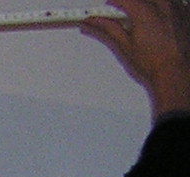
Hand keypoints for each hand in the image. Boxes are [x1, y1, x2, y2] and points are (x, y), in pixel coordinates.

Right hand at [84, 0, 189, 119]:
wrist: (176, 73)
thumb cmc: (153, 63)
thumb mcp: (125, 47)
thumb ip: (108, 29)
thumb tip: (92, 22)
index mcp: (145, 12)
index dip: (113, 2)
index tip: (108, 7)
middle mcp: (162, 6)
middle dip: (130, 3)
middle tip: (124, 14)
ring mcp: (177, 7)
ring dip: (147, 4)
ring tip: (144, 20)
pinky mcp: (186, 12)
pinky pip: (175, 2)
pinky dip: (164, 6)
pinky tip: (161, 18)